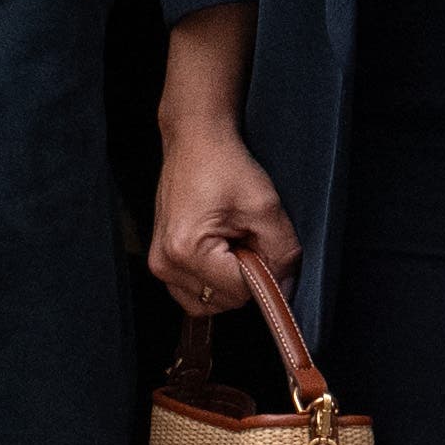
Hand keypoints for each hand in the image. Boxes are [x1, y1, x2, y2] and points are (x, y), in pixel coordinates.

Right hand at [147, 113, 293, 316]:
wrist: (195, 141)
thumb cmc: (223, 165)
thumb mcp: (265, 207)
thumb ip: (282, 254)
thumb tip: (285, 289)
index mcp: (186, 250)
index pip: (240, 292)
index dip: (263, 272)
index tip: (262, 243)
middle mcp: (166, 263)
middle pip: (225, 301)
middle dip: (244, 277)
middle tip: (246, 237)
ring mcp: (159, 265)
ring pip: (209, 303)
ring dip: (228, 281)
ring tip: (231, 243)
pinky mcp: (161, 261)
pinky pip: (194, 292)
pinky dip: (213, 279)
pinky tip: (219, 250)